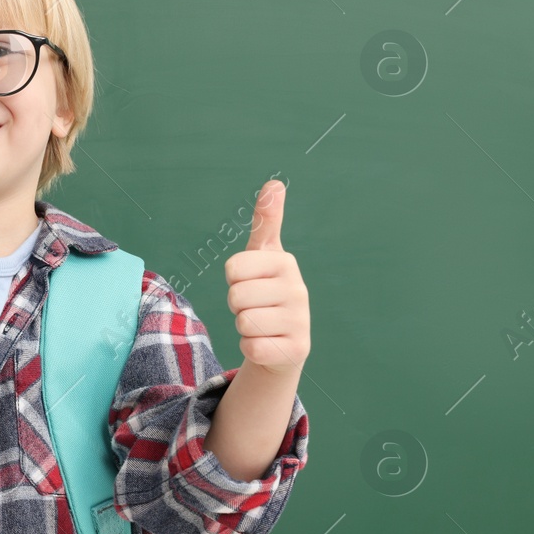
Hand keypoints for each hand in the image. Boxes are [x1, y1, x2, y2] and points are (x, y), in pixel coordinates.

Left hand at [225, 180, 309, 376]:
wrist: (282, 343)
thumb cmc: (265, 291)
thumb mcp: (263, 256)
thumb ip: (266, 221)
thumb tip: (274, 183)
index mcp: (285, 263)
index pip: (233, 267)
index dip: (233, 278)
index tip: (249, 281)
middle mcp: (299, 290)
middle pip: (236, 295)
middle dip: (237, 304)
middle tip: (254, 306)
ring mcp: (301, 321)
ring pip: (243, 322)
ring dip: (244, 327)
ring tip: (262, 324)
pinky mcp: (296, 350)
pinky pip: (251, 348)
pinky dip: (251, 348)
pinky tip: (267, 343)